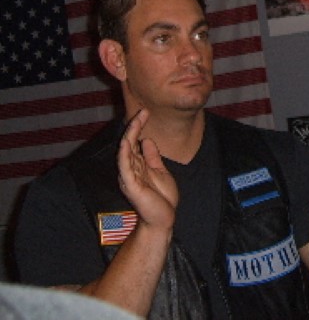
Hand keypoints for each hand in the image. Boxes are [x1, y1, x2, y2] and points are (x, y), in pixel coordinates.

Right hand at [117, 109, 177, 231]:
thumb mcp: (160, 171)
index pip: (135, 140)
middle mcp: (131, 168)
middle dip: (135, 126)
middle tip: (143, 111)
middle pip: (129, 143)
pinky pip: (125, 167)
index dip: (139, 125)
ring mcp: (129, 176)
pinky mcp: (131, 185)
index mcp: (138, 164)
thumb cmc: (161, 198)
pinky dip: (124, 154)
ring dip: (130, 135)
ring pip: (125, 152)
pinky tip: (127, 142)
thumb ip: (152, 156)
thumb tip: (146, 139)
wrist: (162, 219)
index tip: (146, 111)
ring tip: (135, 120)